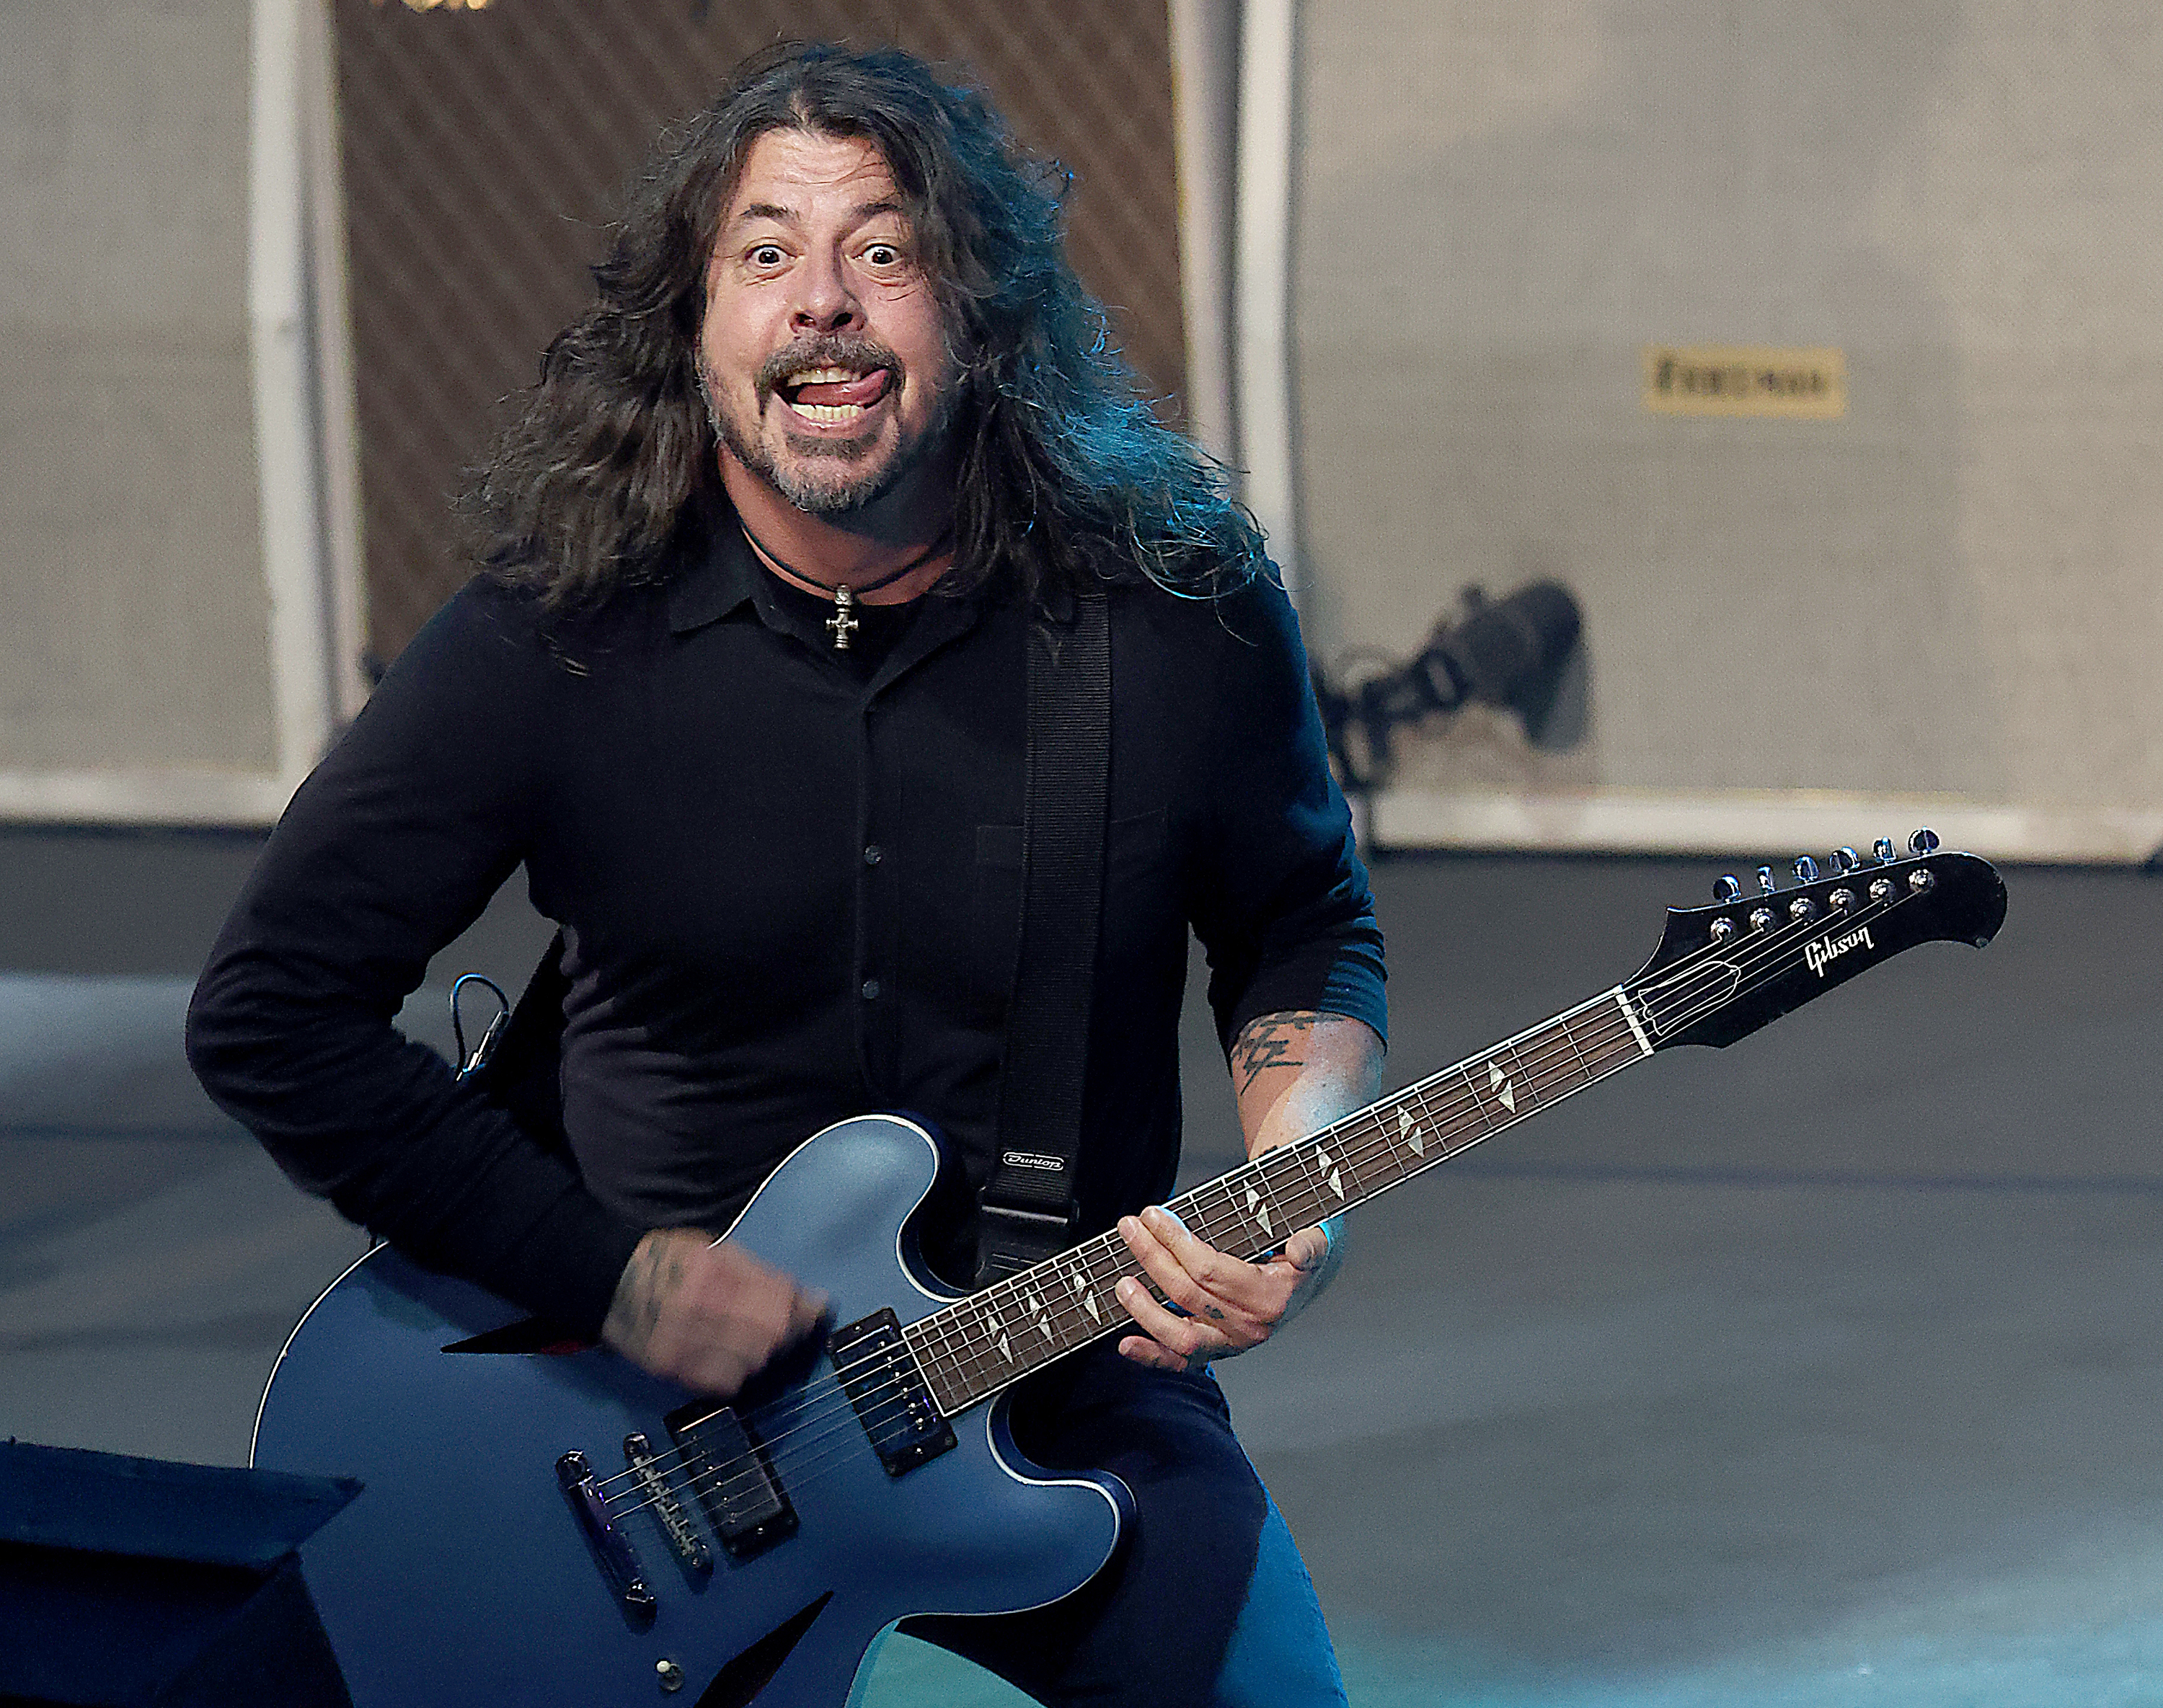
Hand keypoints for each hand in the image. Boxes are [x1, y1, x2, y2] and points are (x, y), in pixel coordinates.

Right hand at [601, 1228, 826, 1396]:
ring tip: (759, 1340)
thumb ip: (760, 1273)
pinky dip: (739, 1374)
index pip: (776, 1298)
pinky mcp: (671, 1367)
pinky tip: (736, 1358)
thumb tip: (804, 1295)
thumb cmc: (665, 1260)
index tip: (817, 1309)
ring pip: (750, 1363)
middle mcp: (698, 1309)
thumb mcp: (715, 1249)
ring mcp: (683, 1342)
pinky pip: (722, 1383)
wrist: (610, 1281)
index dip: (804, 1308)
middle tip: (791, 1326)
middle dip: (789, 1332)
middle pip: (769, 1335)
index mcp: (712, 1274)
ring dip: (766, 1354)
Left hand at [1112, 1205, 1331, 1371]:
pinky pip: (1183, 1361)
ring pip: (1182, 1337)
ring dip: (1145, 1310)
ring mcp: (1234, 1344)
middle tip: (1130, 1228)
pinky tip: (1126, 1345)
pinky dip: (1152, 1356)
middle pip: (1189, 1294)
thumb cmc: (1303, 1247)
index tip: (1153, 1215)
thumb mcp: (1317, 1236)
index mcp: (1273, 1297)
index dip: (1177, 1242)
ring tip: (1123, 1282)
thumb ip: (1311, 1243)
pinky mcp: (1219, 1351)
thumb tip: (1299, 1250)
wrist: (1307, 1278)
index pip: (1211, 1270)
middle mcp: (1253, 1327)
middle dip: (1153, 1258)